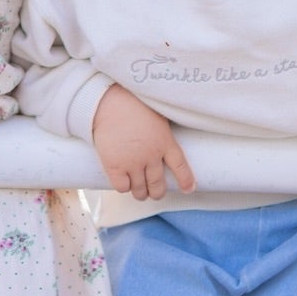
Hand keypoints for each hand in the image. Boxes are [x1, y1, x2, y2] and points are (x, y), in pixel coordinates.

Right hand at [91, 84, 195, 201]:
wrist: (108, 102)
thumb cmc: (131, 103)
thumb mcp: (156, 116)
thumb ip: (162, 134)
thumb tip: (164, 147)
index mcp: (165, 141)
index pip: (180, 167)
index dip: (186, 181)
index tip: (189, 189)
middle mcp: (151, 155)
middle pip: (158, 185)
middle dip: (157, 192)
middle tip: (154, 192)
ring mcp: (133, 162)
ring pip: (140, 191)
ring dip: (141, 193)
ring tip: (139, 190)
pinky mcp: (115, 166)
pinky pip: (122, 188)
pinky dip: (124, 187)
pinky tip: (123, 180)